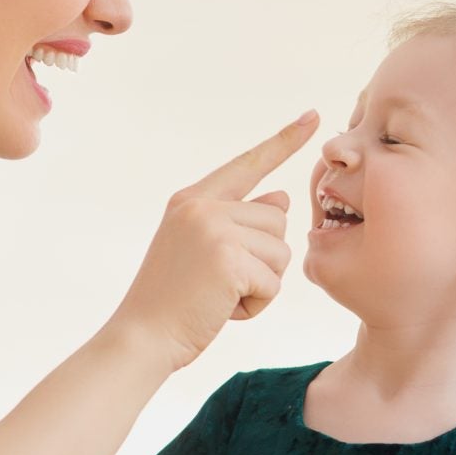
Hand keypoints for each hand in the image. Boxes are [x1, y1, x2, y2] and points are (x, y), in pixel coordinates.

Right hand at [108, 112, 315, 373]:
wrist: (142, 337)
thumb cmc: (172, 300)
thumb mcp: (201, 250)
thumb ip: (237, 220)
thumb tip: (281, 196)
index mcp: (192, 199)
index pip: (248, 163)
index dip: (284, 141)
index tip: (314, 117)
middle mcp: (202, 206)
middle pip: (278, 218)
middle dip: (264, 258)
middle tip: (222, 282)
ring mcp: (214, 229)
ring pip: (281, 252)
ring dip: (261, 283)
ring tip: (220, 296)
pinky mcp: (229, 259)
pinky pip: (273, 282)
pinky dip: (256, 305)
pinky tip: (223, 310)